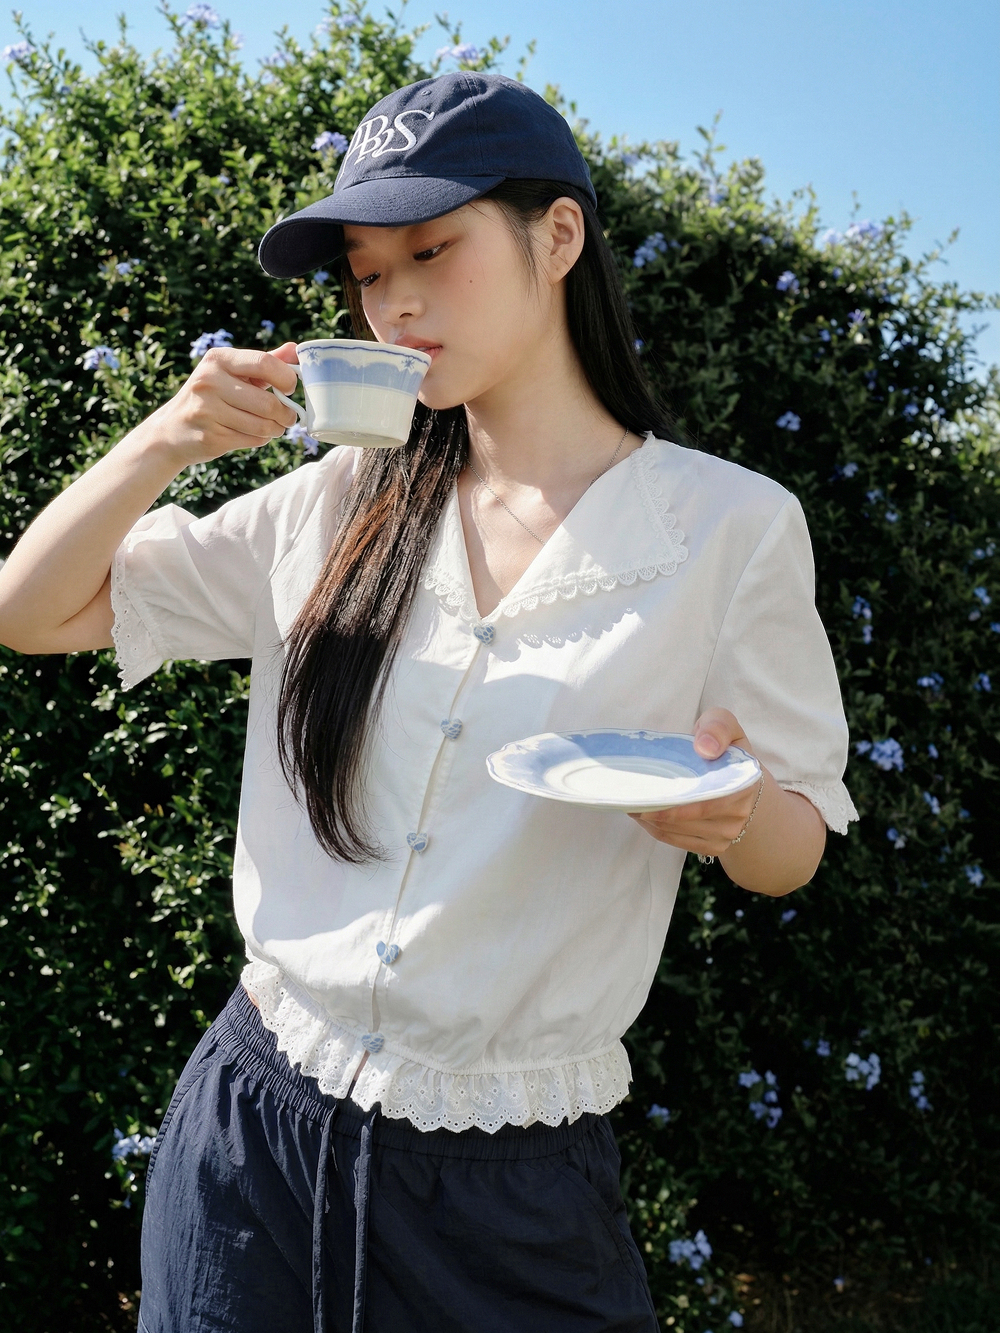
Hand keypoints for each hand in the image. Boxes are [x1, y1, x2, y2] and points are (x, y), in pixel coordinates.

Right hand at [131, 342, 300, 467]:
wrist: (171, 430)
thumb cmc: (212, 397)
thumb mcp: (231, 373)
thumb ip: (263, 363)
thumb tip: (295, 349)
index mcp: (218, 359)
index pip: (264, 363)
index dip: (286, 378)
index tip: (289, 389)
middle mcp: (209, 381)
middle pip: (268, 403)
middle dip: (285, 414)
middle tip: (286, 417)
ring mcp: (207, 410)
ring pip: (264, 425)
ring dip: (275, 429)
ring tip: (271, 426)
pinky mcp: (210, 436)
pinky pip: (253, 440)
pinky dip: (260, 440)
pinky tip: (252, 434)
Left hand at [630, 708, 761, 855]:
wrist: (744, 783)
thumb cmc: (726, 751)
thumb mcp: (727, 727)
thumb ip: (718, 727)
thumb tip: (704, 748)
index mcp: (743, 783)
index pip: (708, 802)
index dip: (677, 806)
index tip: (649, 798)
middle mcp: (738, 813)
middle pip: (687, 820)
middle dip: (655, 811)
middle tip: (628, 798)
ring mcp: (727, 833)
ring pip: (678, 832)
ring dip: (650, 820)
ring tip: (631, 803)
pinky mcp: (714, 846)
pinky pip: (677, 841)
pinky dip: (656, 830)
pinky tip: (643, 816)